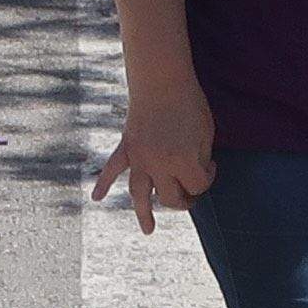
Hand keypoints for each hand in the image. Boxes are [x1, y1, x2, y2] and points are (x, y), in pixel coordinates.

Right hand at [93, 82, 215, 234]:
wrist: (161, 77)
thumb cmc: (189, 103)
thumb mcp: (204, 134)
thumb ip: (198, 159)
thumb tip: (192, 175)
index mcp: (184, 163)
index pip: (200, 185)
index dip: (209, 176)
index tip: (211, 162)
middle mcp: (159, 165)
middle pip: (171, 197)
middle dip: (184, 198)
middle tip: (190, 191)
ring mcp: (140, 156)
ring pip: (138, 194)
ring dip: (144, 213)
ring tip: (148, 230)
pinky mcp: (127, 145)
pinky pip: (112, 168)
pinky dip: (102, 182)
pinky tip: (95, 197)